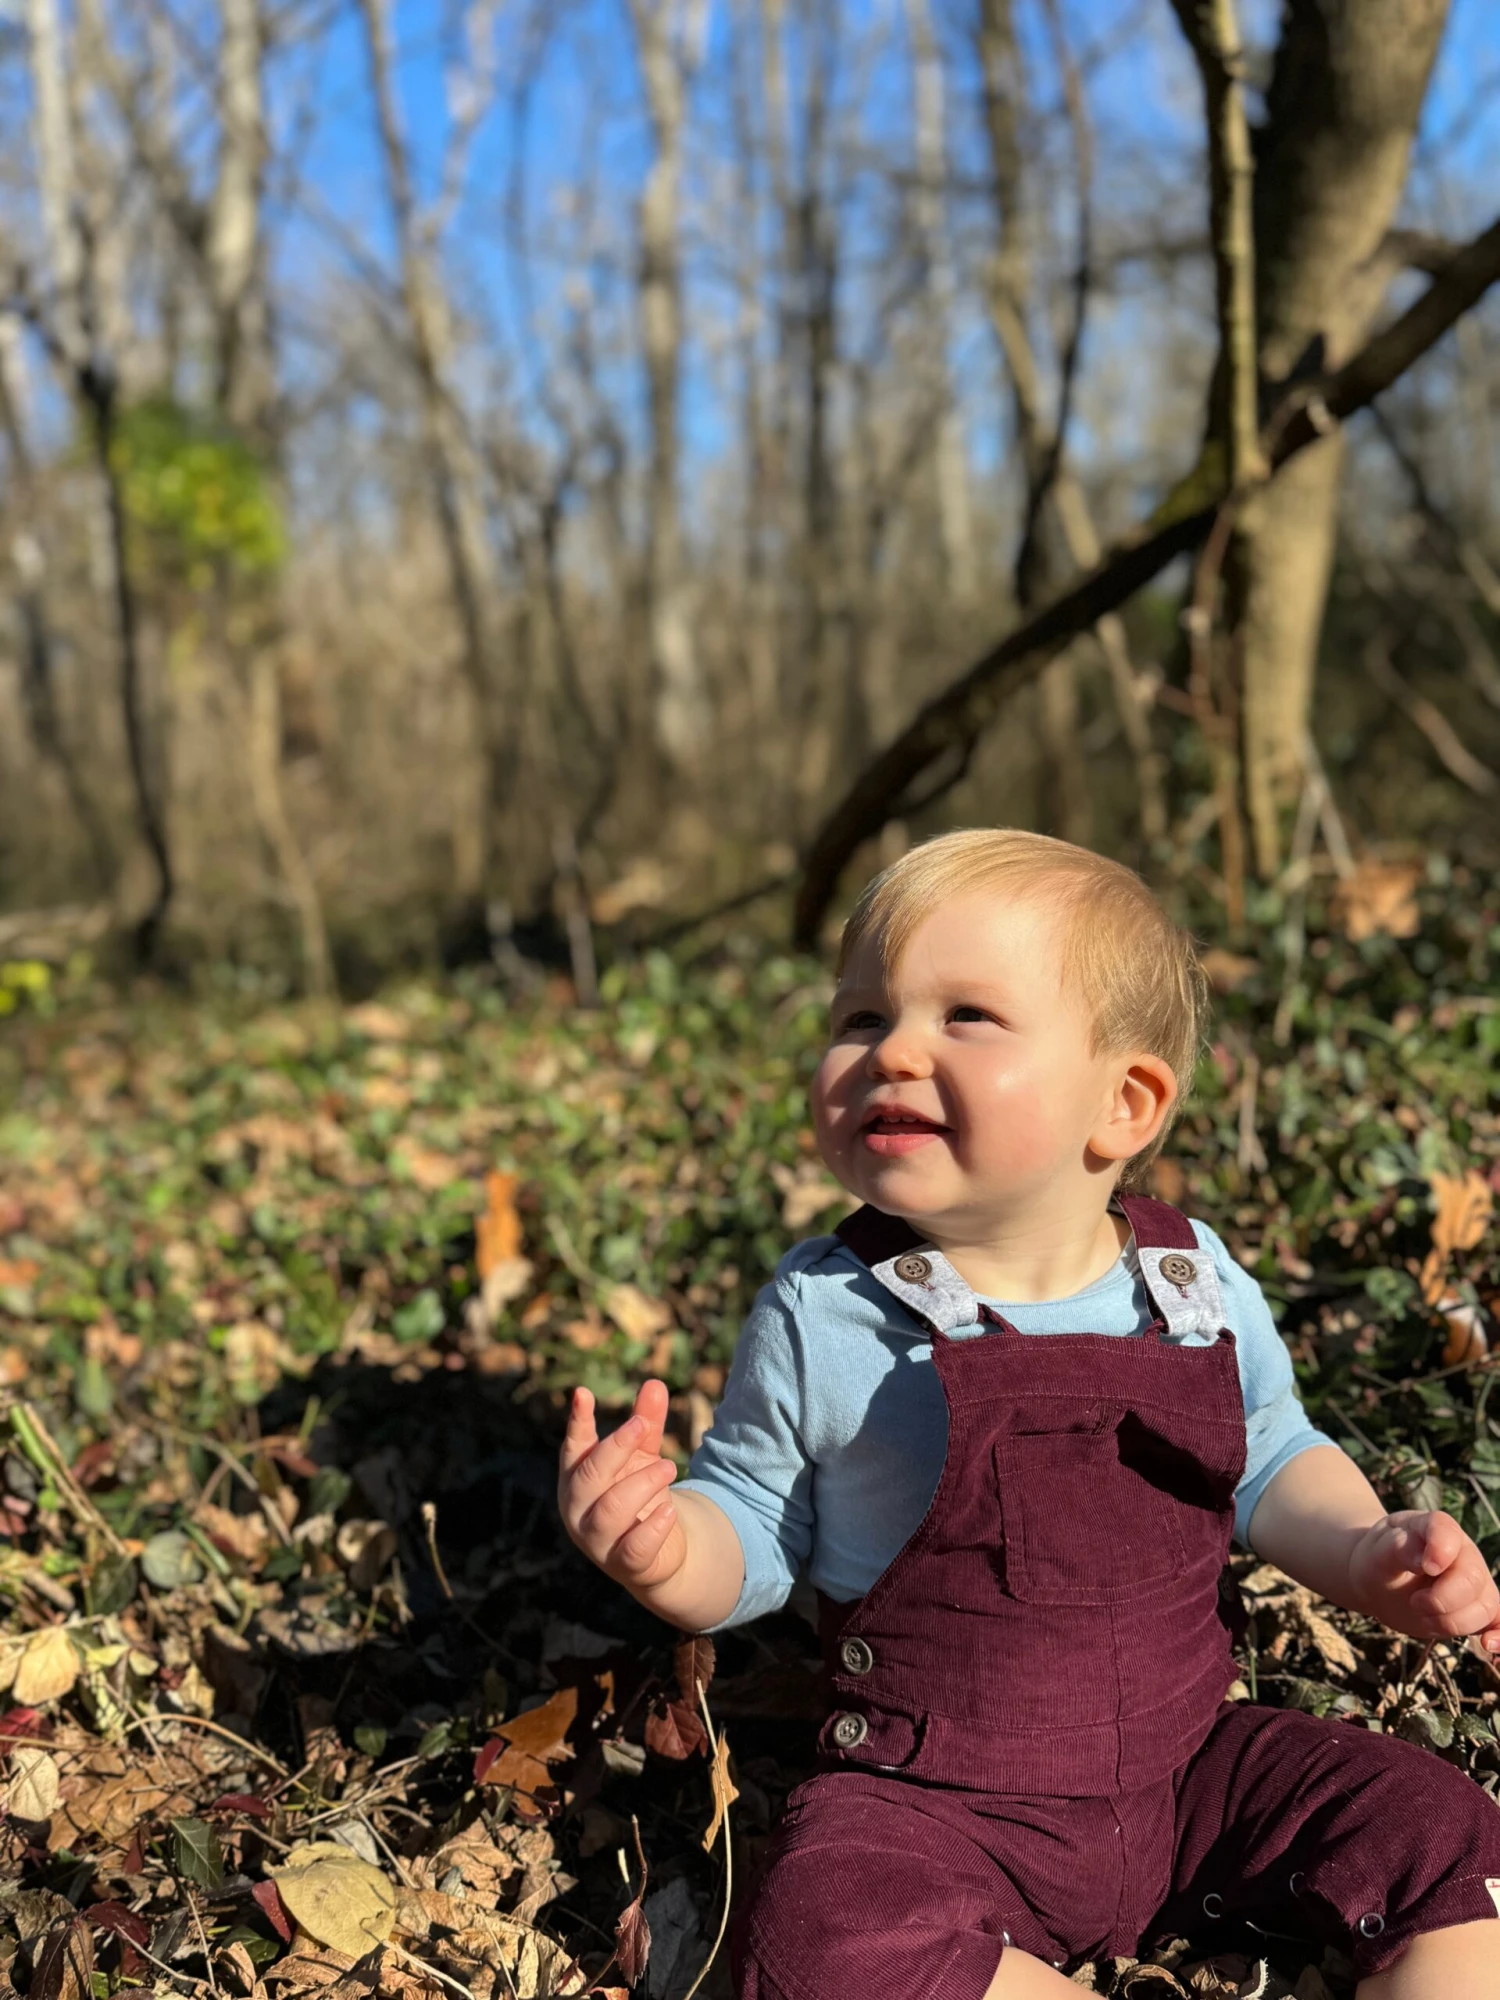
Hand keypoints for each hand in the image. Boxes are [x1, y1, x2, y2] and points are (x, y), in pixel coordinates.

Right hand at [558, 1379, 686, 1594]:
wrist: (658, 1554)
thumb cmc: (640, 1497)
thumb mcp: (644, 1457)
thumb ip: (647, 1424)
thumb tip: (655, 1383)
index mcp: (577, 1478)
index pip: (573, 1448)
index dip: (578, 1423)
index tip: (584, 1393)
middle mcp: (578, 1510)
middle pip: (589, 1476)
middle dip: (615, 1448)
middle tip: (641, 1425)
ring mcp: (597, 1541)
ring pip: (611, 1510)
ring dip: (642, 1484)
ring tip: (669, 1466)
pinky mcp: (623, 1565)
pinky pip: (633, 1548)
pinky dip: (652, 1528)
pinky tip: (670, 1511)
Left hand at [1349, 1509, 1499, 1651]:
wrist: (1382, 1583)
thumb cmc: (1379, 1561)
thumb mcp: (1378, 1552)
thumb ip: (1397, 1549)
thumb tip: (1422, 1558)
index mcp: (1434, 1529)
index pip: (1446, 1531)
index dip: (1440, 1549)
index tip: (1427, 1567)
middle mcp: (1462, 1553)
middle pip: (1472, 1577)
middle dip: (1441, 1599)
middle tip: (1415, 1602)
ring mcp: (1474, 1582)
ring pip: (1485, 1606)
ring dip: (1452, 1621)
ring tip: (1424, 1616)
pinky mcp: (1477, 1610)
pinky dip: (1499, 1636)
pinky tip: (1487, 1644)